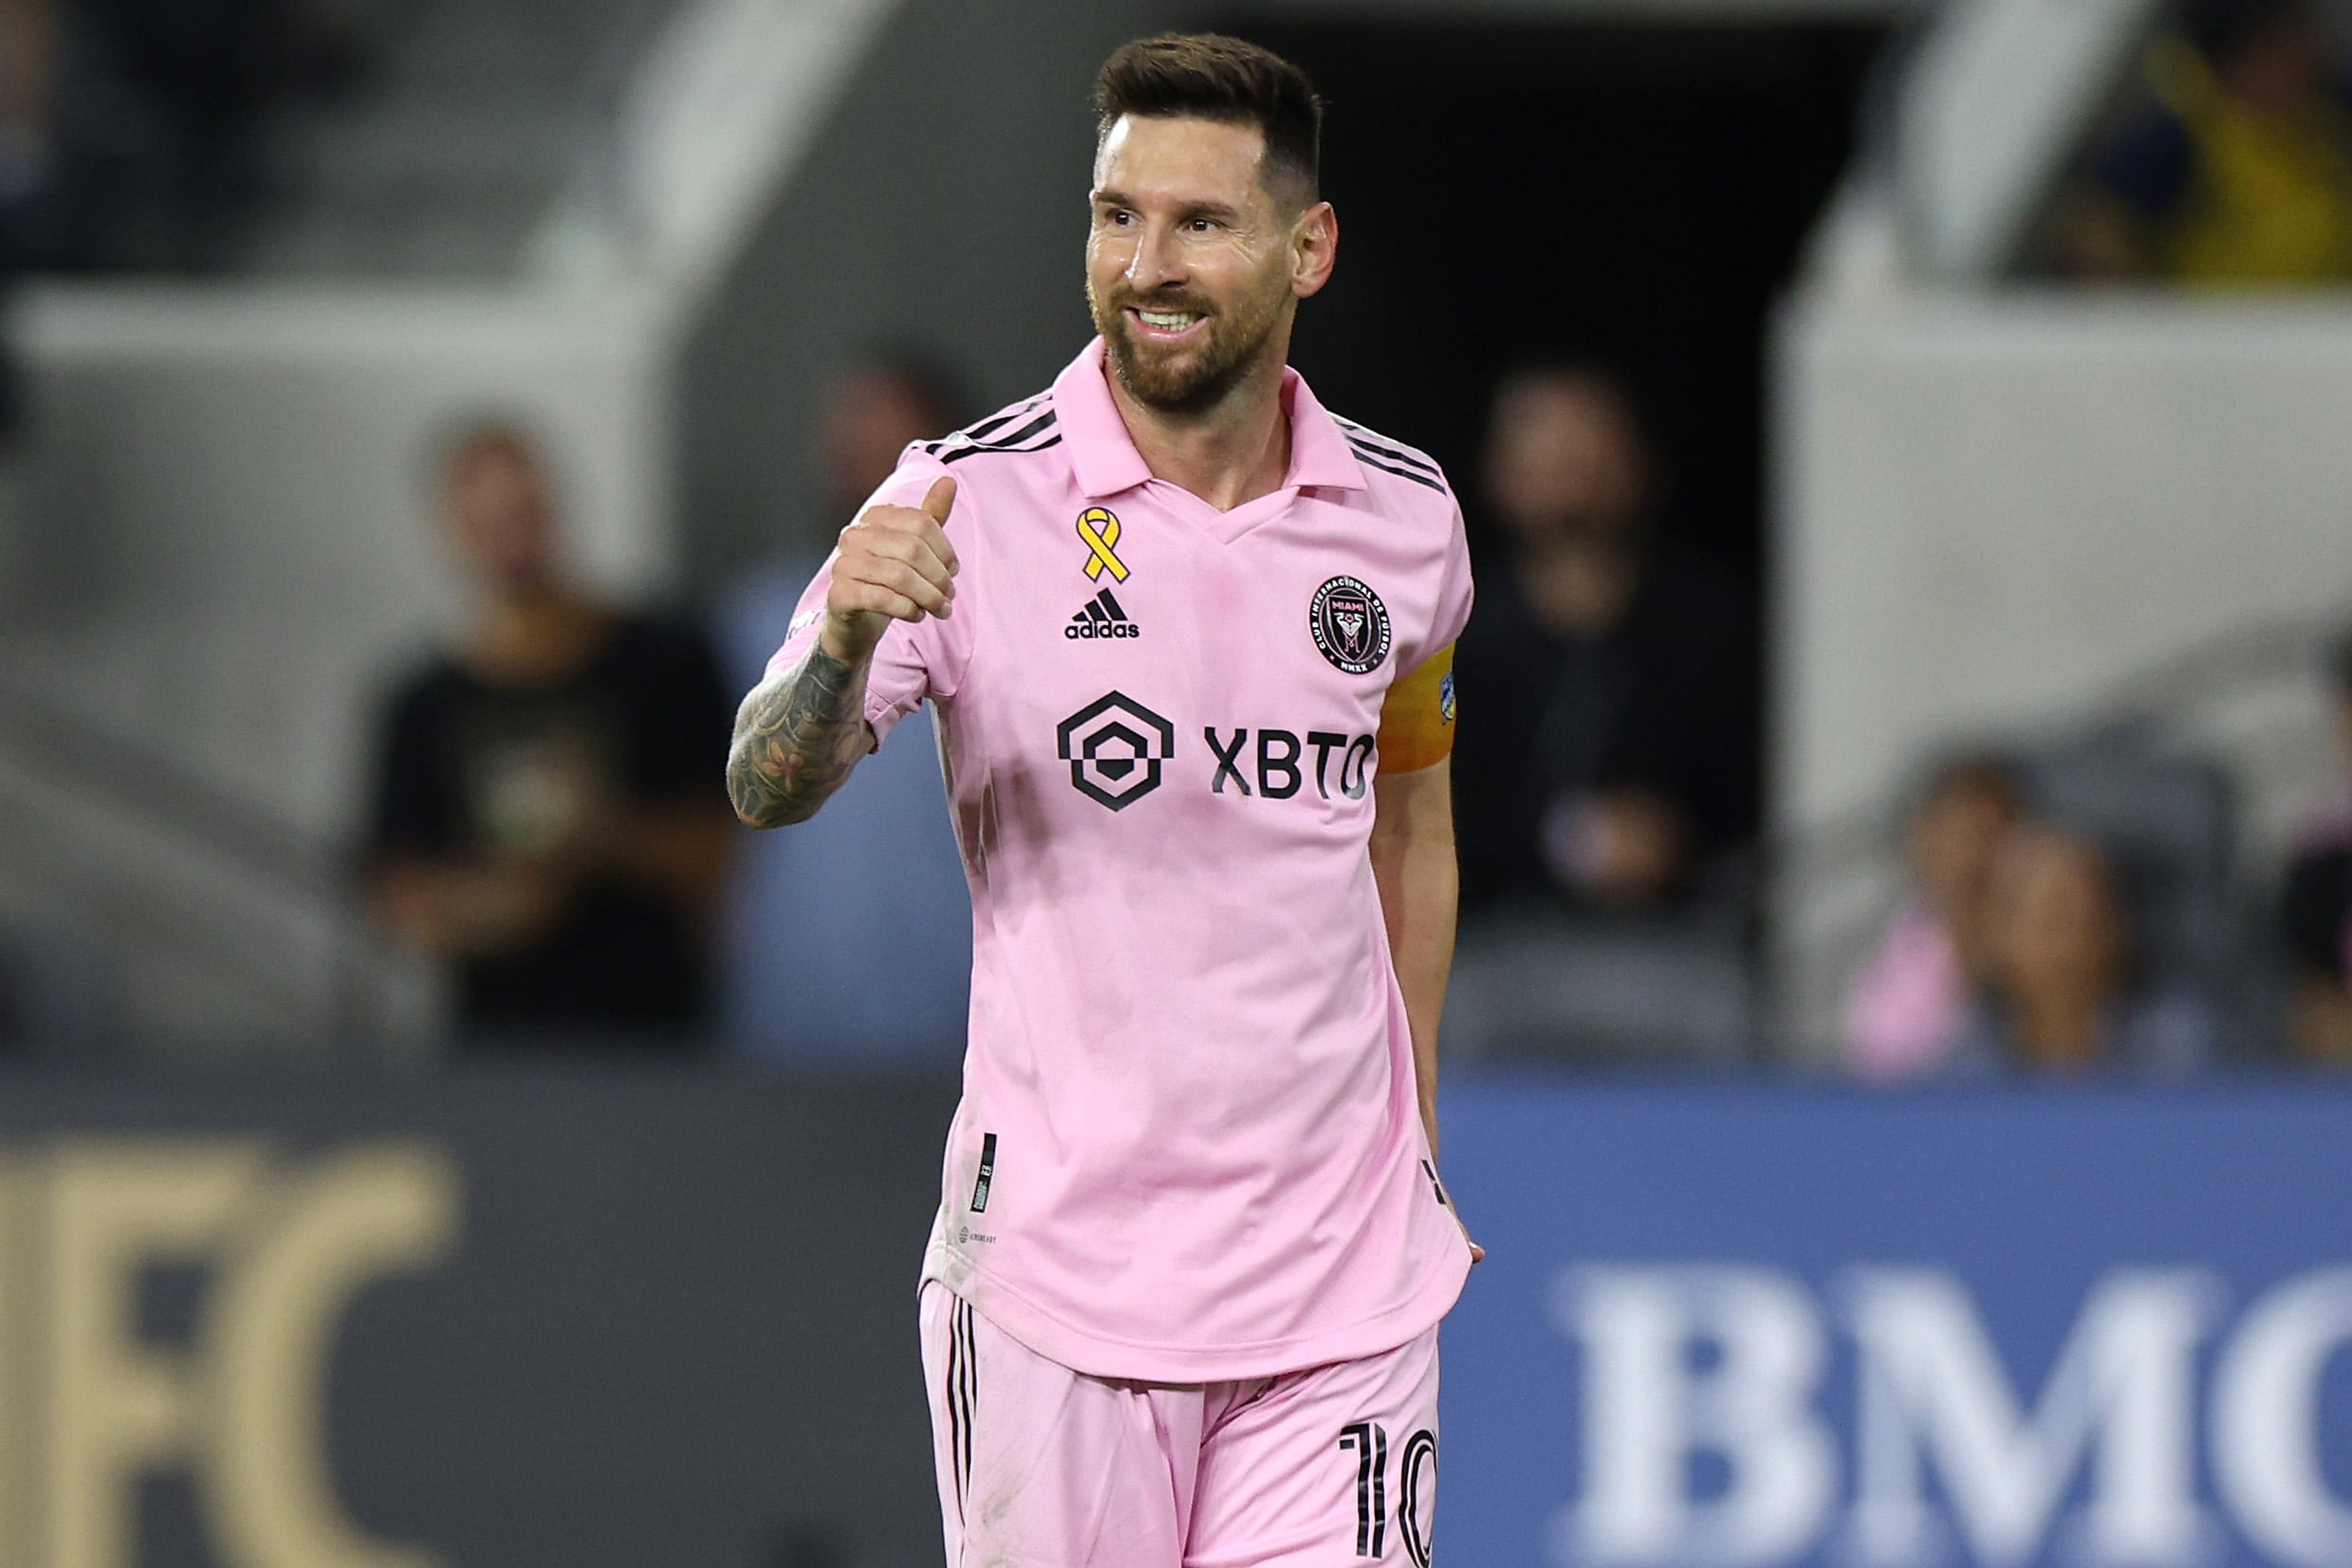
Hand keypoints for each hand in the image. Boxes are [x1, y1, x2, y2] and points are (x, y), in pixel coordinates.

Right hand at [821, 476, 960, 662]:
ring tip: (940, 609)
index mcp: (874, 517)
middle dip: (939, 577)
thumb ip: (930, 515)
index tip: (953, 571)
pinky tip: (917, 615)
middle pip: (912, 549)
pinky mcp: (839, 593)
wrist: (856, 620)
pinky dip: (908, 609)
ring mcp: (843, 563)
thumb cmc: (887, 580)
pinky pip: (882, 598)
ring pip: (899, 576)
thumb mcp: (912, 546)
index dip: (945, 549)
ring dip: (928, 597)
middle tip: (949, 597)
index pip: (922, 523)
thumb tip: (949, 480)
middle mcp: (854, 535)